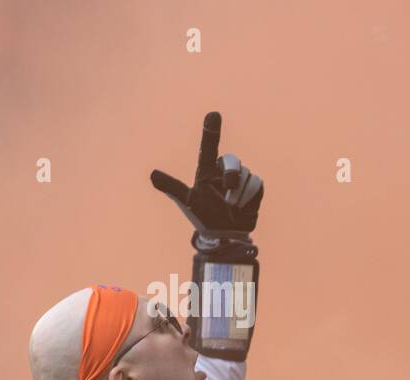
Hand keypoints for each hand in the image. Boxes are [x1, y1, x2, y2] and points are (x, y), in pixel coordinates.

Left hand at [151, 111, 263, 236]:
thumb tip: (152, 175)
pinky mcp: (254, 188)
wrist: (226, 235)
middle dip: (232, 174)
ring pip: (246, 174)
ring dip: (239, 194)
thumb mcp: (188, 202)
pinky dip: (250, 196)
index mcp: (206, 172)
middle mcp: (224, 172)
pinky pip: (257, 183)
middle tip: (228, 190)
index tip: (213, 115)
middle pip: (233, 160)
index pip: (209, 148)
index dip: (211, 131)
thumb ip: (173, 187)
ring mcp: (241, 179)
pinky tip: (243, 207)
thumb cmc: (204, 217)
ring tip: (231, 206)